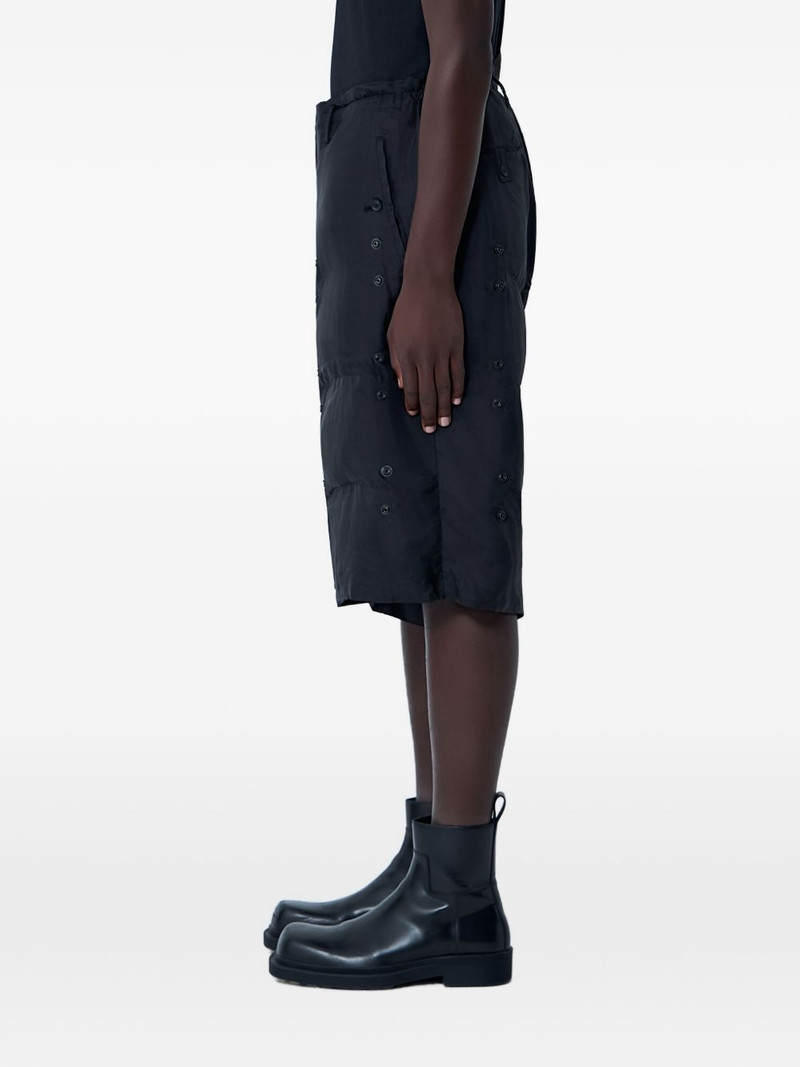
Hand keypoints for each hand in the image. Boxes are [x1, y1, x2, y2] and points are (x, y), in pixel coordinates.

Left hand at [387, 275, 465, 432]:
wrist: (428, 285)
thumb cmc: (406, 309)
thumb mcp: (393, 334)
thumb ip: (395, 360)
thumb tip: (399, 384)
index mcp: (406, 355)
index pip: (409, 387)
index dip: (412, 404)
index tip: (415, 415)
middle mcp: (424, 357)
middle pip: (427, 392)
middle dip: (429, 413)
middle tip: (432, 429)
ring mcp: (442, 352)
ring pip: (444, 386)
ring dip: (445, 406)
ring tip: (446, 422)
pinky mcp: (456, 345)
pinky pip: (458, 372)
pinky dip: (458, 388)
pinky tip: (457, 400)